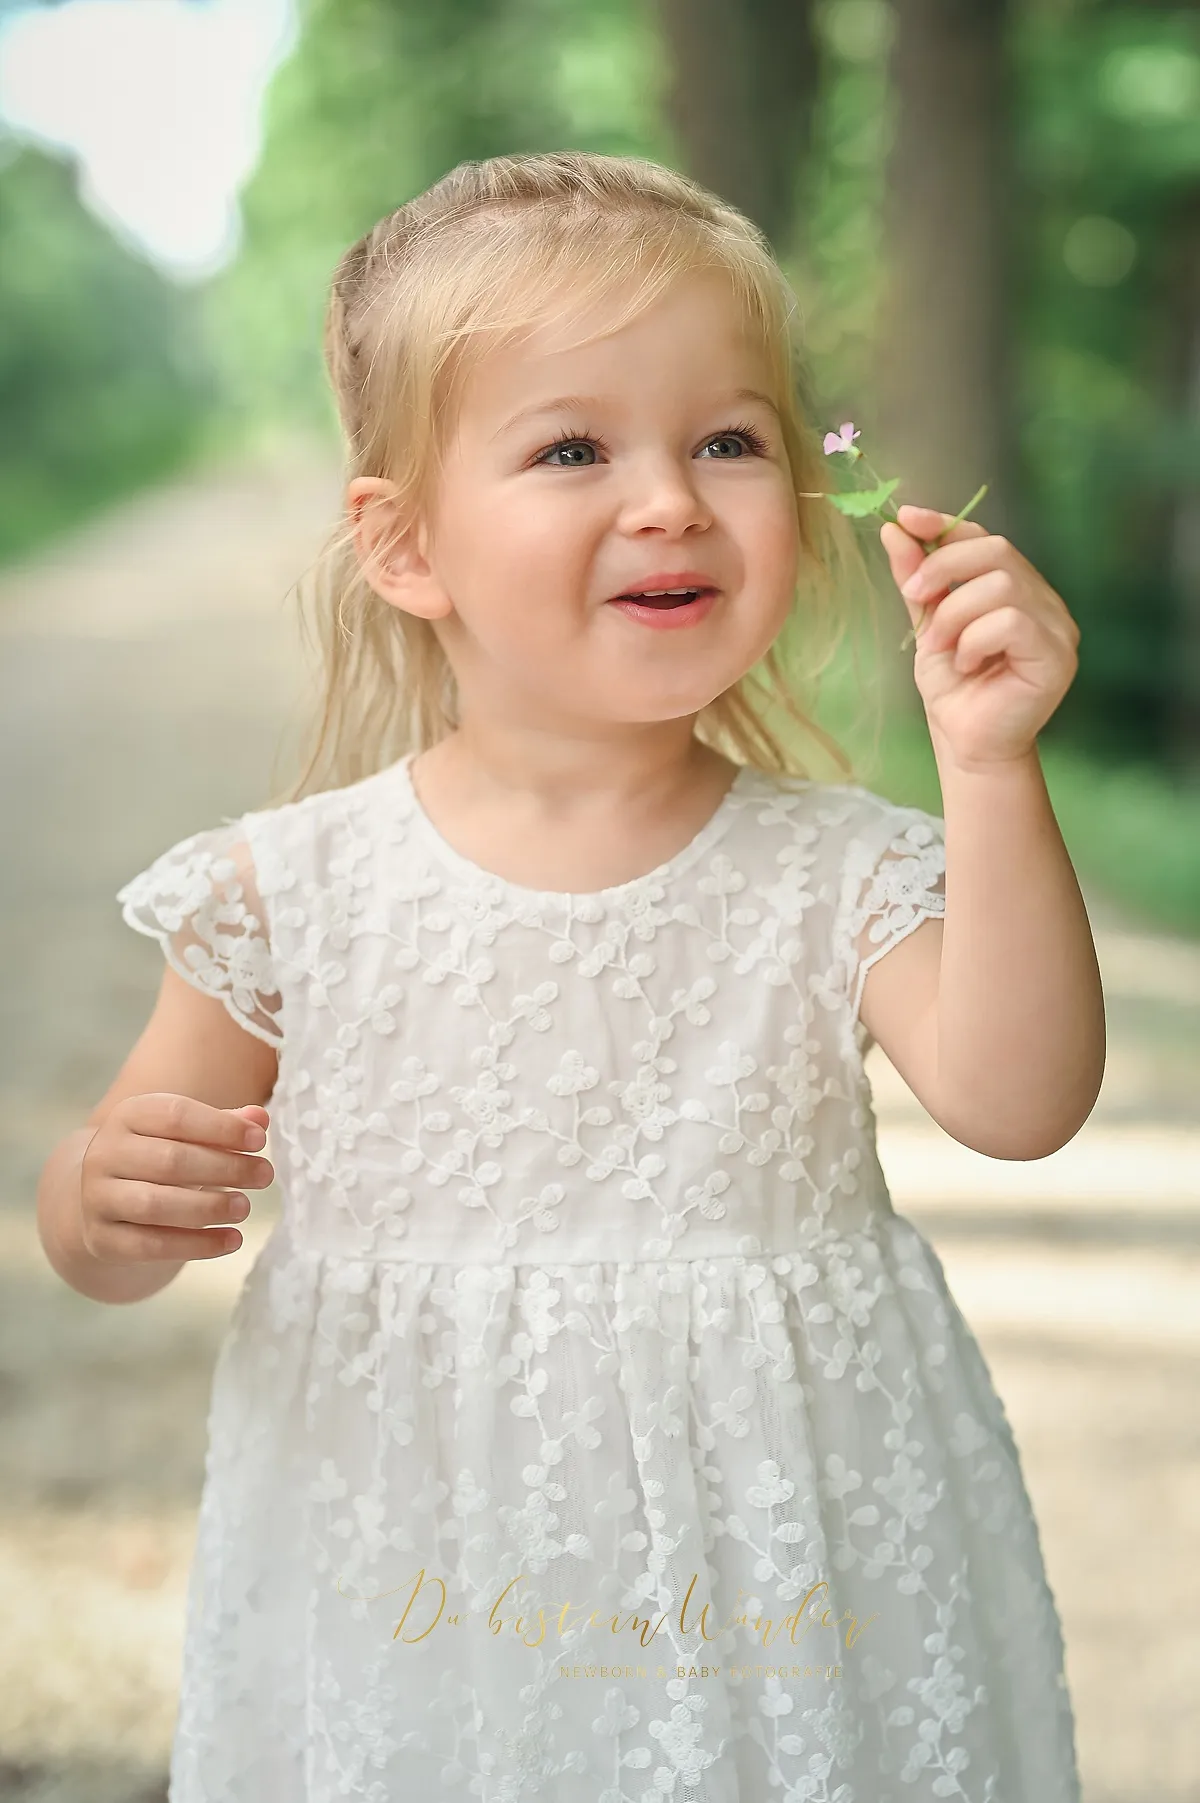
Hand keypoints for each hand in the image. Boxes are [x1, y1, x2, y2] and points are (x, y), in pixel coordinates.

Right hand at [79, 1094, 273, 1263]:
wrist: (105, 1202)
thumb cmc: (158, 1159)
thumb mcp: (186, 1135)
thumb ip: (223, 1125)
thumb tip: (260, 1118)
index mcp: (127, 1116)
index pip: (176, 1115)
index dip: (221, 1127)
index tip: (259, 1141)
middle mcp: (105, 1154)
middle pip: (169, 1160)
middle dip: (224, 1168)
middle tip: (264, 1175)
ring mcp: (98, 1198)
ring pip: (155, 1204)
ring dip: (208, 1207)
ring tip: (245, 1207)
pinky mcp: (102, 1239)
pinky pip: (151, 1245)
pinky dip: (196, 1245)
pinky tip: (231, 1240)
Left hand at [881, 503, 1081, 771]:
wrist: (964, 743)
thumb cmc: (955, 689)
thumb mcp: (926, 625)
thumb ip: (917, 581)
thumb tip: (895, 530)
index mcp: (1017, 588)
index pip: (986, 539)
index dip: (946, 525)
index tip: (906, 519)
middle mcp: (1044, 601)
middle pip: (997, 551)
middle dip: (944, 567)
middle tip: (914, 595)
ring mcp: (1057, 627)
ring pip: (1002, 586)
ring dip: (956, 614)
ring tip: (943, 647)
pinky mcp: (1058, 656)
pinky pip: (1012, 622)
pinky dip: (976, 640)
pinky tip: (969, 665)